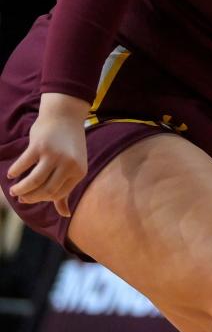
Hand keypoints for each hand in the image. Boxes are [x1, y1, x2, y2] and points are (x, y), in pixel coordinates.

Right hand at [7, 93, 88, 217]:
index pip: (57, 194)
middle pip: (46, 190)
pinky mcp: (40, 146)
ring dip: (21, 188)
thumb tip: (65, 215)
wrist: (65, 116)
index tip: (30, 198)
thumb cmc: (68, 145)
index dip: (42, 199)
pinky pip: (24, 164)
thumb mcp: (73, 167)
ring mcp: (54, 155)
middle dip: (31, 196)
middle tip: (20, 197)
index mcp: (79, 172)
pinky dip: (15, 171)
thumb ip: (67, 191)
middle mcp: (69, 165)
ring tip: (13, 190)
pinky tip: (12, 174)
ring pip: (34, 181)